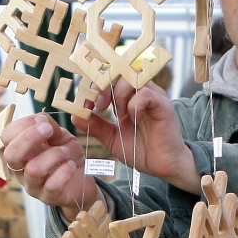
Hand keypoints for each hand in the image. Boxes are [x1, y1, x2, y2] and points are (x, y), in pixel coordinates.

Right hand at [1, 114, 99, 219]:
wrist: (83, 179)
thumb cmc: (66, 155)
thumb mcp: (59, 135)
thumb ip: (49, 126)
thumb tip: (40, 119)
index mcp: (20, 151)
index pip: (6, 137)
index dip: (21, 125)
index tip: (41, 120)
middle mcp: (21, 169)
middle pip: (11, 155)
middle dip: (29, 138)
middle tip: (49, 130)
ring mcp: (33, 185)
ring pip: (33, 170)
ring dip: (53, 155)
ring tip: (66, 152)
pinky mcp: (48, 197)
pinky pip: (52, 185)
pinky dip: (64, 171)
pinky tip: (71, 166)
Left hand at [75, 78, 200, 193]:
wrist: (162, 167)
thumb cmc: (141, 150)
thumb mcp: (111, 138)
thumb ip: (95, 125)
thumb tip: (74, 115)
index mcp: (127, 97)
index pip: (109, 77)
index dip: (94, 84)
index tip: (85, 102)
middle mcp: (140, 92)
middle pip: (118, 71)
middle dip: (103, 85)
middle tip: (98, 105)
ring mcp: (152, 96)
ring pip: (131, 77)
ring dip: (118, 94)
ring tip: (117, 113)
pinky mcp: (163, 105)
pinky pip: (146, 93)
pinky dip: (134, 104)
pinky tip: (132, 117)